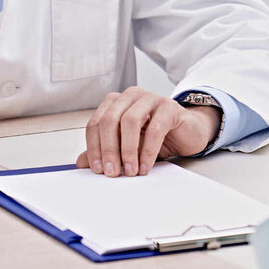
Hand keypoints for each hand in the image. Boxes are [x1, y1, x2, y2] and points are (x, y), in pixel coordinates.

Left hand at [74, 87, 220, 177]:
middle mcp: (130, 96)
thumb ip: (105, 151)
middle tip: (112, 172)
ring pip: (130, 120)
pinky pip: (155, 128)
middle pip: (110, 119)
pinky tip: (145, 166)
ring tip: (130, 171)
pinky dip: (147, 151)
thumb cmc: (155, 138)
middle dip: (108, 149)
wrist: (186, 133)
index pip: (96, 123)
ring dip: (128, 150)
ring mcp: (150, 98)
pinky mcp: (169, 106)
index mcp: (116, 103)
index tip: (97, 169)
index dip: (94, 147)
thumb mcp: (126, 147)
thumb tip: (82, 163)